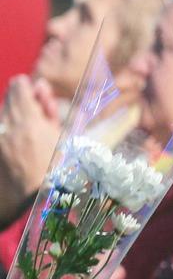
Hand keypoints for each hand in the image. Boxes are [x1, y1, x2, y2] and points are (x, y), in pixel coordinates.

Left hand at [0, 76, 60, 217]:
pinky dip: (9, 122)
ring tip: (29, 121)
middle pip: (9, 96)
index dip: (26, 85)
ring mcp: (2, 136)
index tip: (32, 88)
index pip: (19, 88)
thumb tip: (40, 85)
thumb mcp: (61, 135)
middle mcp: (11, 127)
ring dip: (14, 109)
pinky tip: (18, 131)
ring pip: (4, 110)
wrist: (39, 194)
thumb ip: (49, 109)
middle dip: (20, 96)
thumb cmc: (58, 166)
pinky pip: (2, 124)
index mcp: (31, 123)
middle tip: (33, 104)